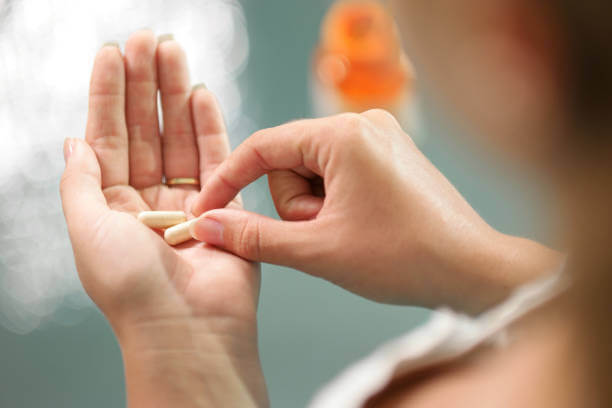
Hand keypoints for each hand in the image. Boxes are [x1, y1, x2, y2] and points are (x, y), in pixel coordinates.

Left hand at [60, 31, 266, 406]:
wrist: (188, 328)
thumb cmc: (132, 289)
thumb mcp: (87, 230)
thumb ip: (80, 181)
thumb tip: (72, 140)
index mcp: (110, 206)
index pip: (107, 137)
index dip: (109, 95)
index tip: (112, 54)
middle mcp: (148, 200)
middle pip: (146, 129)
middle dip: (145, 84)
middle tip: (148, 40)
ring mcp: (187, 201)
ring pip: (180, 136)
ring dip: (176, 93)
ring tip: (173, 51)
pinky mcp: (224, 206)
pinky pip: (216, 158)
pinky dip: (209, 125)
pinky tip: (202, 94)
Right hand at [191, 110, 560, 312]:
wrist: (473, 269)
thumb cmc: (404, 258)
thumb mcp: (318, 251)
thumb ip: (254, 237)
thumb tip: (206, 226)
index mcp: (343, 134)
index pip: (263, 147)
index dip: (228, 181)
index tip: (205, 211)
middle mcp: (363, 123)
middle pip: (289, 161)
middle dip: (295, 206)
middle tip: (324, 236)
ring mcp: (380, 136)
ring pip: (313, 171)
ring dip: (316, 208)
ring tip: (347, 234)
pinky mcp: (390, 153)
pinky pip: (338, 172)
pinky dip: (334, 202)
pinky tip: (359, 225)